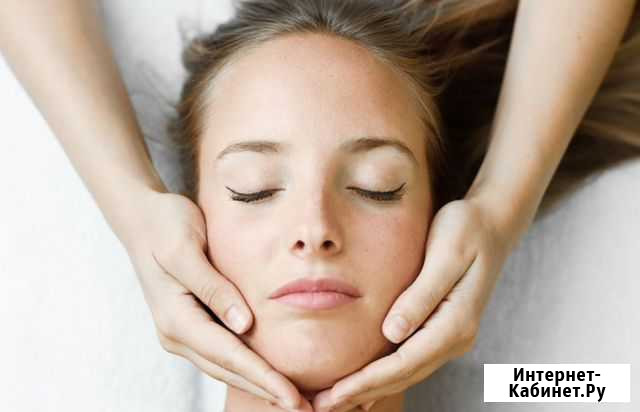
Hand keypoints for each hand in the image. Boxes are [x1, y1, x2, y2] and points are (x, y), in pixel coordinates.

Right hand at [121, 189, 312, 411]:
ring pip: (225, 368)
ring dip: (258, 385)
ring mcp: (182, 332)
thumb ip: (214, 288)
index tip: (292, 397)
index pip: (229, 355)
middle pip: (228, 371)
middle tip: (304, 409)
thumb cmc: (166, 226)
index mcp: (177, 318)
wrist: (143, 219)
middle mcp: (177, 334)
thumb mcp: (187, 249)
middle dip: (266, 391)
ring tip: (292, 399)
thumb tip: (243, 326)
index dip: (262, 378)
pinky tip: (268, 373)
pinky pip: (222, 353)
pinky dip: (247, 367)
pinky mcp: (191, 325)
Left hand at [312, 197, 522, 411]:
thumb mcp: (445, 255)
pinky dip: (386, 375)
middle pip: (404, 375)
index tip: (335, 393)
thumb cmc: (467, 230)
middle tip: (322, 406)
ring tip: (337, 400)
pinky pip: (411, 360)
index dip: (367, 381)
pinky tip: (367, 386)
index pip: (404, 362)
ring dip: (371, 389)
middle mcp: (456, 337)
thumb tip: (392, 333)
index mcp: (456, 322)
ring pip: (407, 372)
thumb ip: (420, 295)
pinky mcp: (443, 328)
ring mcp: (452, 335)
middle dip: (363, 393)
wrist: (492, 222)